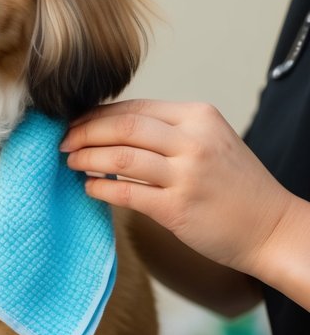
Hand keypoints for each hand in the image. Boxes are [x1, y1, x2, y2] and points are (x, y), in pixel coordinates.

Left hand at [61, 99, 293, 278]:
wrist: (271, 227)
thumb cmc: (237, 187)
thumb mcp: (210, 141)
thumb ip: (170, 132)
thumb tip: (114, 128)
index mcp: (198, 117)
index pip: (135, 107)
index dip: (98, 115)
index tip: (76, 122)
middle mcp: (192, 141)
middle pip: (123, 126)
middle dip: (85, 132)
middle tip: (63, 141)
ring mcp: (186, 175)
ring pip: (120, 157)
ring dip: (87, 158)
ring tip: (72, 162)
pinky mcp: (178, 209)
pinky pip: (126, 193)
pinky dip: (100, 189)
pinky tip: (89, 188)